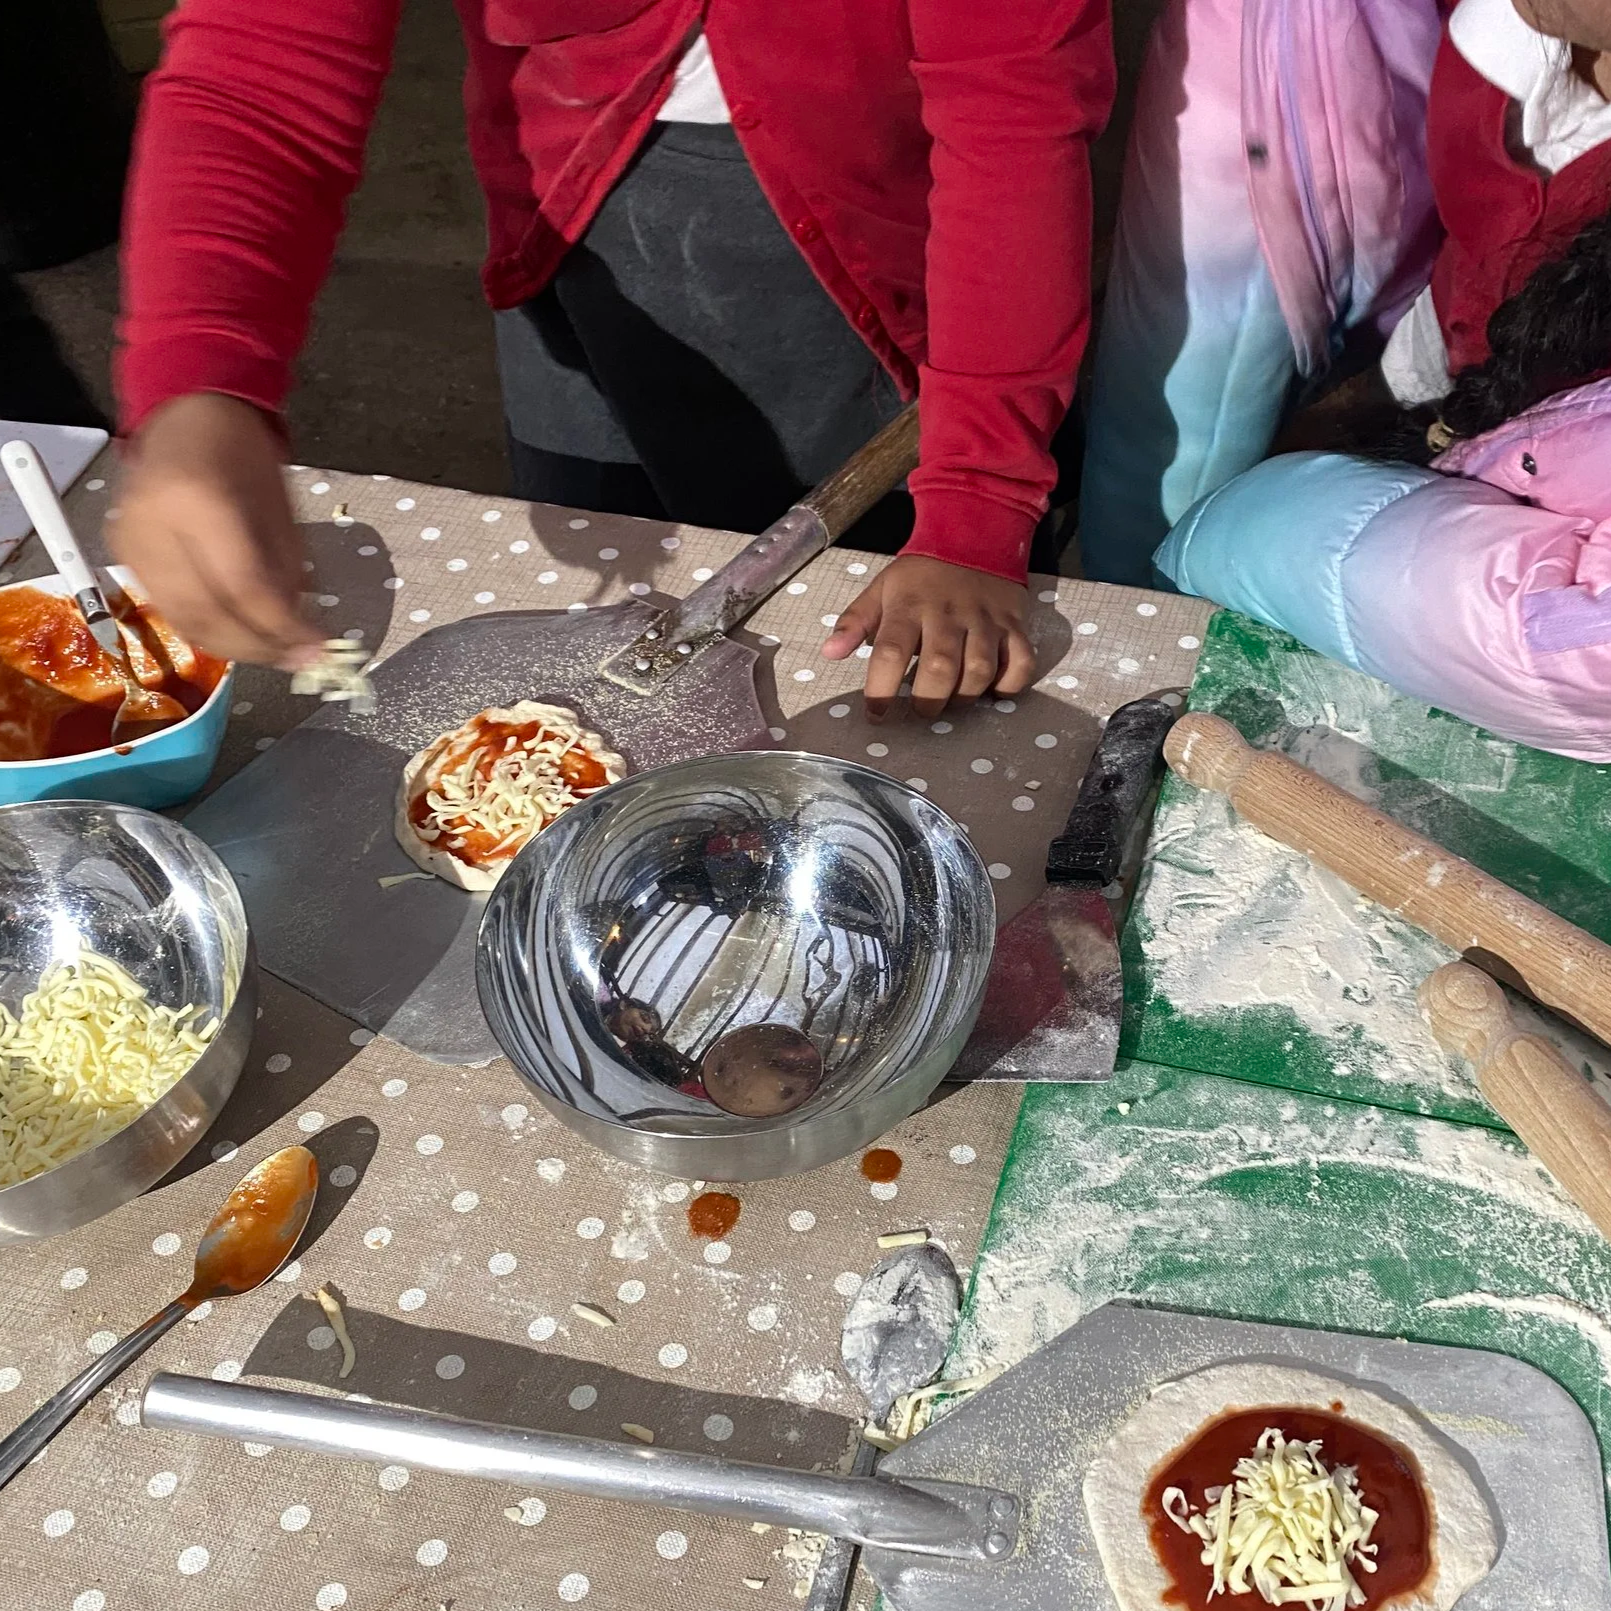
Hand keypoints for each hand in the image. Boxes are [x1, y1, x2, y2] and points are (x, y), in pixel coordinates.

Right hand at [112, 393, 319, 668]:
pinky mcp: (123, 554)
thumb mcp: (279, 508)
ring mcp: (130, 541)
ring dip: (234, 647)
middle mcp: (154, 524)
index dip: (282, 627)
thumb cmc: (243, 454)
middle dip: (259, 647)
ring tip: (275, 655)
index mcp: (200, 501)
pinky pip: (168, 608)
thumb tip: (297, 633)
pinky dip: (207, 629)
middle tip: (299, 661)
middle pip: (208, 612)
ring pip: (184, 620)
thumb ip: (286, 571)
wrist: (186, 415)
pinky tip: (240, 635)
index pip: (243, 586)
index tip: (319, 649)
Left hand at [820, 554, 1034, 718]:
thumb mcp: (882, 589)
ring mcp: (985, 619)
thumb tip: (829, 653)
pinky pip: (1021, 661)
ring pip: (980, 668)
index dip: (881, 689)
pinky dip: (1010, 684)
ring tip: (953, 700)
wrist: (975, 534)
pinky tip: (993, 690)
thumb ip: (855, 621)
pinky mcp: (1015, 624)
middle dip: (929, 700)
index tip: (876, 714)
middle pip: (940, 666)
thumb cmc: (922, 573)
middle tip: (921, 711)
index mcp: (909, 606)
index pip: (891, 652)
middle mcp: (948, 613)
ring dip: (966, 696)